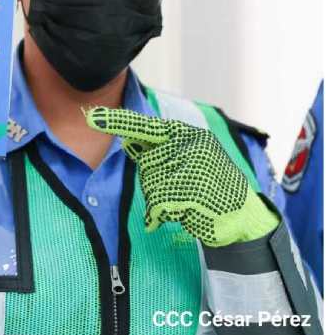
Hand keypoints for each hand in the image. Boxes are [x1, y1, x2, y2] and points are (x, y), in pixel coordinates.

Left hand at [85, 107, 278, 246]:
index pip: (147, 127)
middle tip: (186, 190)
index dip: (117, 122)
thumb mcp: (192, 159)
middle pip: (146, 164)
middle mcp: (189, 146)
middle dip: (157, 181)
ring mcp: (190, 169)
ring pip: (151, 185)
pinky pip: (157, 205)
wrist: (244, 218)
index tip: (90, 116)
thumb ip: (162, 151)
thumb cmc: (214, 187)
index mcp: (189, 135)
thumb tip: (128, 143)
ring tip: (189, 201)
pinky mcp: (189, 193)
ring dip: (162, 199)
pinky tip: (186, 213)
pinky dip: (162, 215)